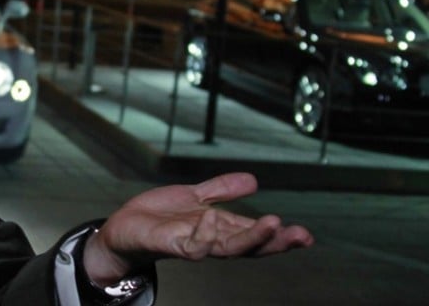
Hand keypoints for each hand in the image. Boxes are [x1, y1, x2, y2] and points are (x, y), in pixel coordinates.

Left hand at [82, 172, 312, 284]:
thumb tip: (254, 181)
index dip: (279, 236)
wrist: (123, 229)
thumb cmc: (159, 217)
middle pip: (249, 246)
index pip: (255, 235)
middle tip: (300, 236)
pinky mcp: (170, 245)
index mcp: (219, 229)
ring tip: (271, 224)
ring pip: (226, 248)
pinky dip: (205, 235)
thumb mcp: (195, 197)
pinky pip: (192, 246)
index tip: (305, 235)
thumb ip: (222, 190)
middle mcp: (210, 241)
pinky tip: (213, 219)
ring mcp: (192, 244)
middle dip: (275, 242)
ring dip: (249, 239)